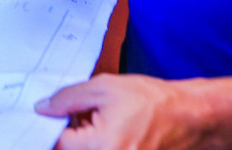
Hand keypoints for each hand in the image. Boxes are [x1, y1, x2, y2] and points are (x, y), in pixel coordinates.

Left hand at [36, 74, 215, 149]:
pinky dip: (97, 144)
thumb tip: (42, 108)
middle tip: (84, 117)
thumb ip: (68, 98)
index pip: (56, 142)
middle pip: (69, 149)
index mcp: (99, 148)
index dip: (54, 125)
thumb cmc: (151, 101)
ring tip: (102, 124)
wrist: (189, 117)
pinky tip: (111, 133)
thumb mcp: (104, 88)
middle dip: (70, 134)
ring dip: (83, 140)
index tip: (58, 114)